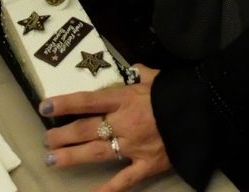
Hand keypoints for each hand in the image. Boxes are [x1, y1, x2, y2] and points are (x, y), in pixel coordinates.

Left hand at [41, 66, 170, 191]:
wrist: (203, 111)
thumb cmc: (177, 92)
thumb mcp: (156, 76)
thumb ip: (140, 73)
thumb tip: (133, 68)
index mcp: (125, 98)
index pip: (88, 101)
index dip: (65, 103)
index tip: (45, 106)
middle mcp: (124, 122)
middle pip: (87, 129)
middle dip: (63, 134)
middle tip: (46, 140)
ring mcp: (133, 146)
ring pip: (97, 153)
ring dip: (72, 156)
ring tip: (53, 160)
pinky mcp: (146, 165)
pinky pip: (124, 180)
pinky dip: (108, 190)